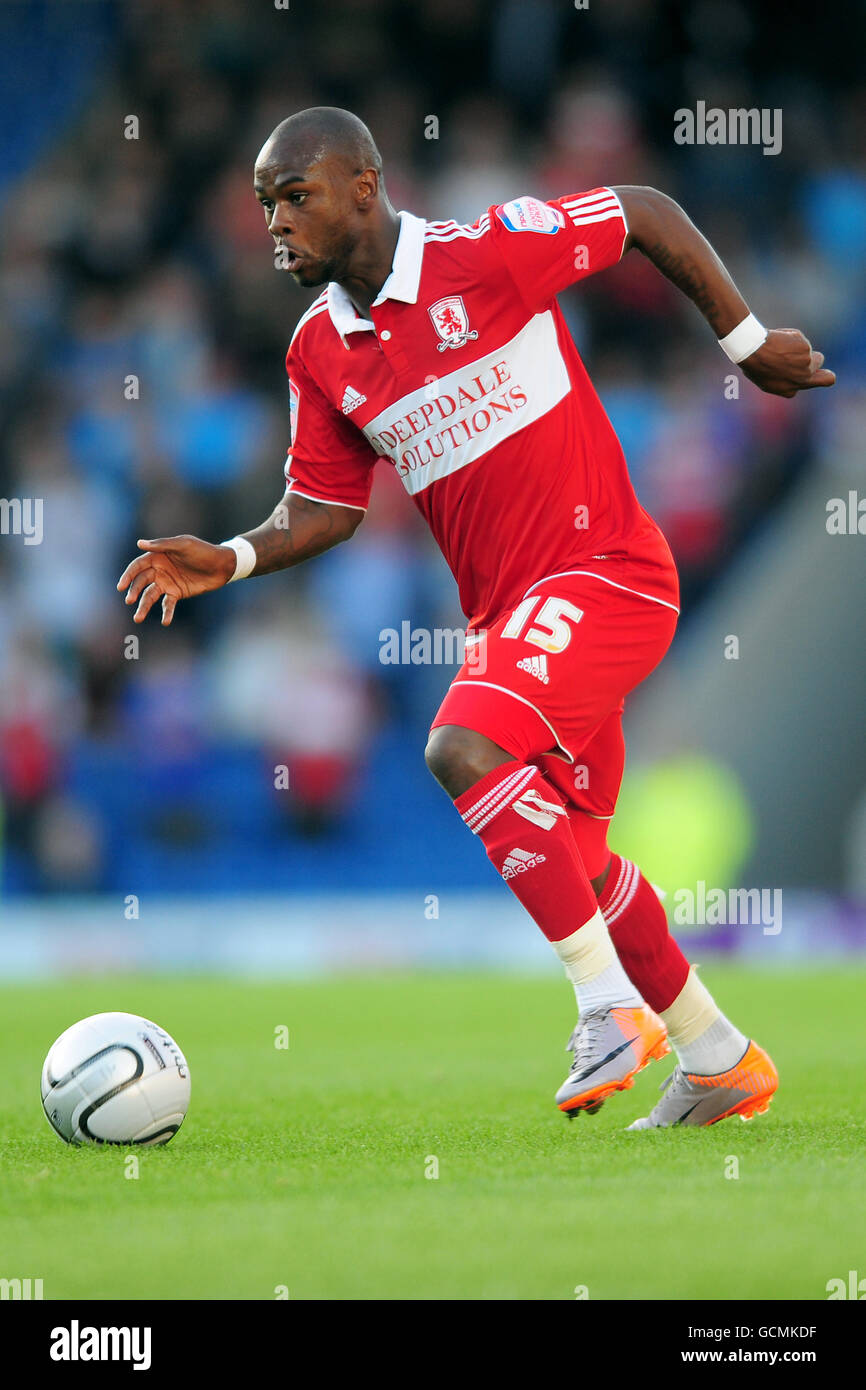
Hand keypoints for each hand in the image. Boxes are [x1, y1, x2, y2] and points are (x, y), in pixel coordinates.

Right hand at [116, 535, 237, 624]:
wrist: (222, 565)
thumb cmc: (203, 551)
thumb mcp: (183, 544)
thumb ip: (162, 545)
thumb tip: (140, 544)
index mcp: (157, 557)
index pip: (138, 567)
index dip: (128, 575)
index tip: (120, 586)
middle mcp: (159, 570)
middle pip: (141, 582)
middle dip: (134, 591)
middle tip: (129, 600)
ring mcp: (167, 583)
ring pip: (151, 596)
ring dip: (144, 606)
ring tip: (138, 618)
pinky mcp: (177, 593)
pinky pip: (168, 604)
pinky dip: (166, 613)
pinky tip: (165, 622)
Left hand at [740, 328, 835, 397]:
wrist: (754, 350)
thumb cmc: (754, 364)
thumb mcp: (765, 380)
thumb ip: (783, 380)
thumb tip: (789, 373)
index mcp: (790, 390)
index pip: (806, 386)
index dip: (802, 377)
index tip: (800, 372)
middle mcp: (802, 379)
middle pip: (828, 379)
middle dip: (826, 374)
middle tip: (818, 364)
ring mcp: (806, 364)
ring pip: (814, 355)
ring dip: (801, 350)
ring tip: (781, 348)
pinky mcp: (806, 349)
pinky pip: (802, 341)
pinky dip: (793, 338)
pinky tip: (779, 340)